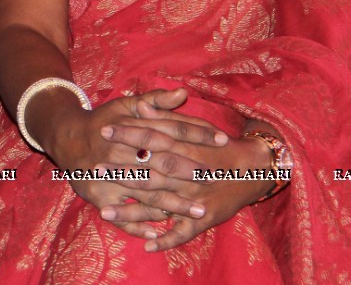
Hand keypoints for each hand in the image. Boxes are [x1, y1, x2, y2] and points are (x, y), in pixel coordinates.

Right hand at [45, 89, 226, 234]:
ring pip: (147, 193)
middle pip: (161, 164)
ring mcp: (110, 177)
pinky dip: (139, 224)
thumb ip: (155, 100)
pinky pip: (121, 214)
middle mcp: (122, 153)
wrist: (65, 137)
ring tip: (200, 211)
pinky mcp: (98, 196)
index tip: (223, 140)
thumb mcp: (125, 105)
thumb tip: (183, 92)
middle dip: (190, 172)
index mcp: (131, 128)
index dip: (197, 134)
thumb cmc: (102, 121)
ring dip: (174, 203)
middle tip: (217, 179)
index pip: (170, 130)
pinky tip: (159, 231)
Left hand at [98, 99, 271, 249]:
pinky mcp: (204, 219)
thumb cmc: (219, 145)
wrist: (255, 168)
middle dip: (122, 171)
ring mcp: (195, 199)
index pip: (153, 138)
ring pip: (160, 205)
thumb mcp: (197, 126)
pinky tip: (146, 245)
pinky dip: (166, 240)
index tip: (104, 129)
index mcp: (187, 148)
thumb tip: (142, 106)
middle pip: (152, 171)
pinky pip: (183, 232)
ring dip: (132, 211)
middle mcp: (190, 174)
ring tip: (104, 210)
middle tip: (95, 169)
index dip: (128, 133)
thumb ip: (168, 116)